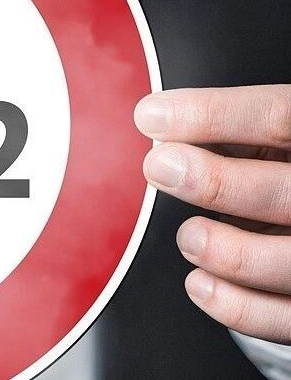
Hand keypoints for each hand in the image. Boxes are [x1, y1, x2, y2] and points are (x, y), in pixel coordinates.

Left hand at [137, 85, 290, 342]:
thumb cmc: (286, 179)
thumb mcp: (272, 146)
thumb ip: (233, 133)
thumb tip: (163, 127)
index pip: (281, 117)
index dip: (215, 115)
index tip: (155, 117)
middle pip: (284, 191)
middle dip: (213, 181)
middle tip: (161, 167)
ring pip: (285, 260)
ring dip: (221, 249)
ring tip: (190, 236)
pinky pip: (280, 316)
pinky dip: (233, 305)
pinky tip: (201, 282)